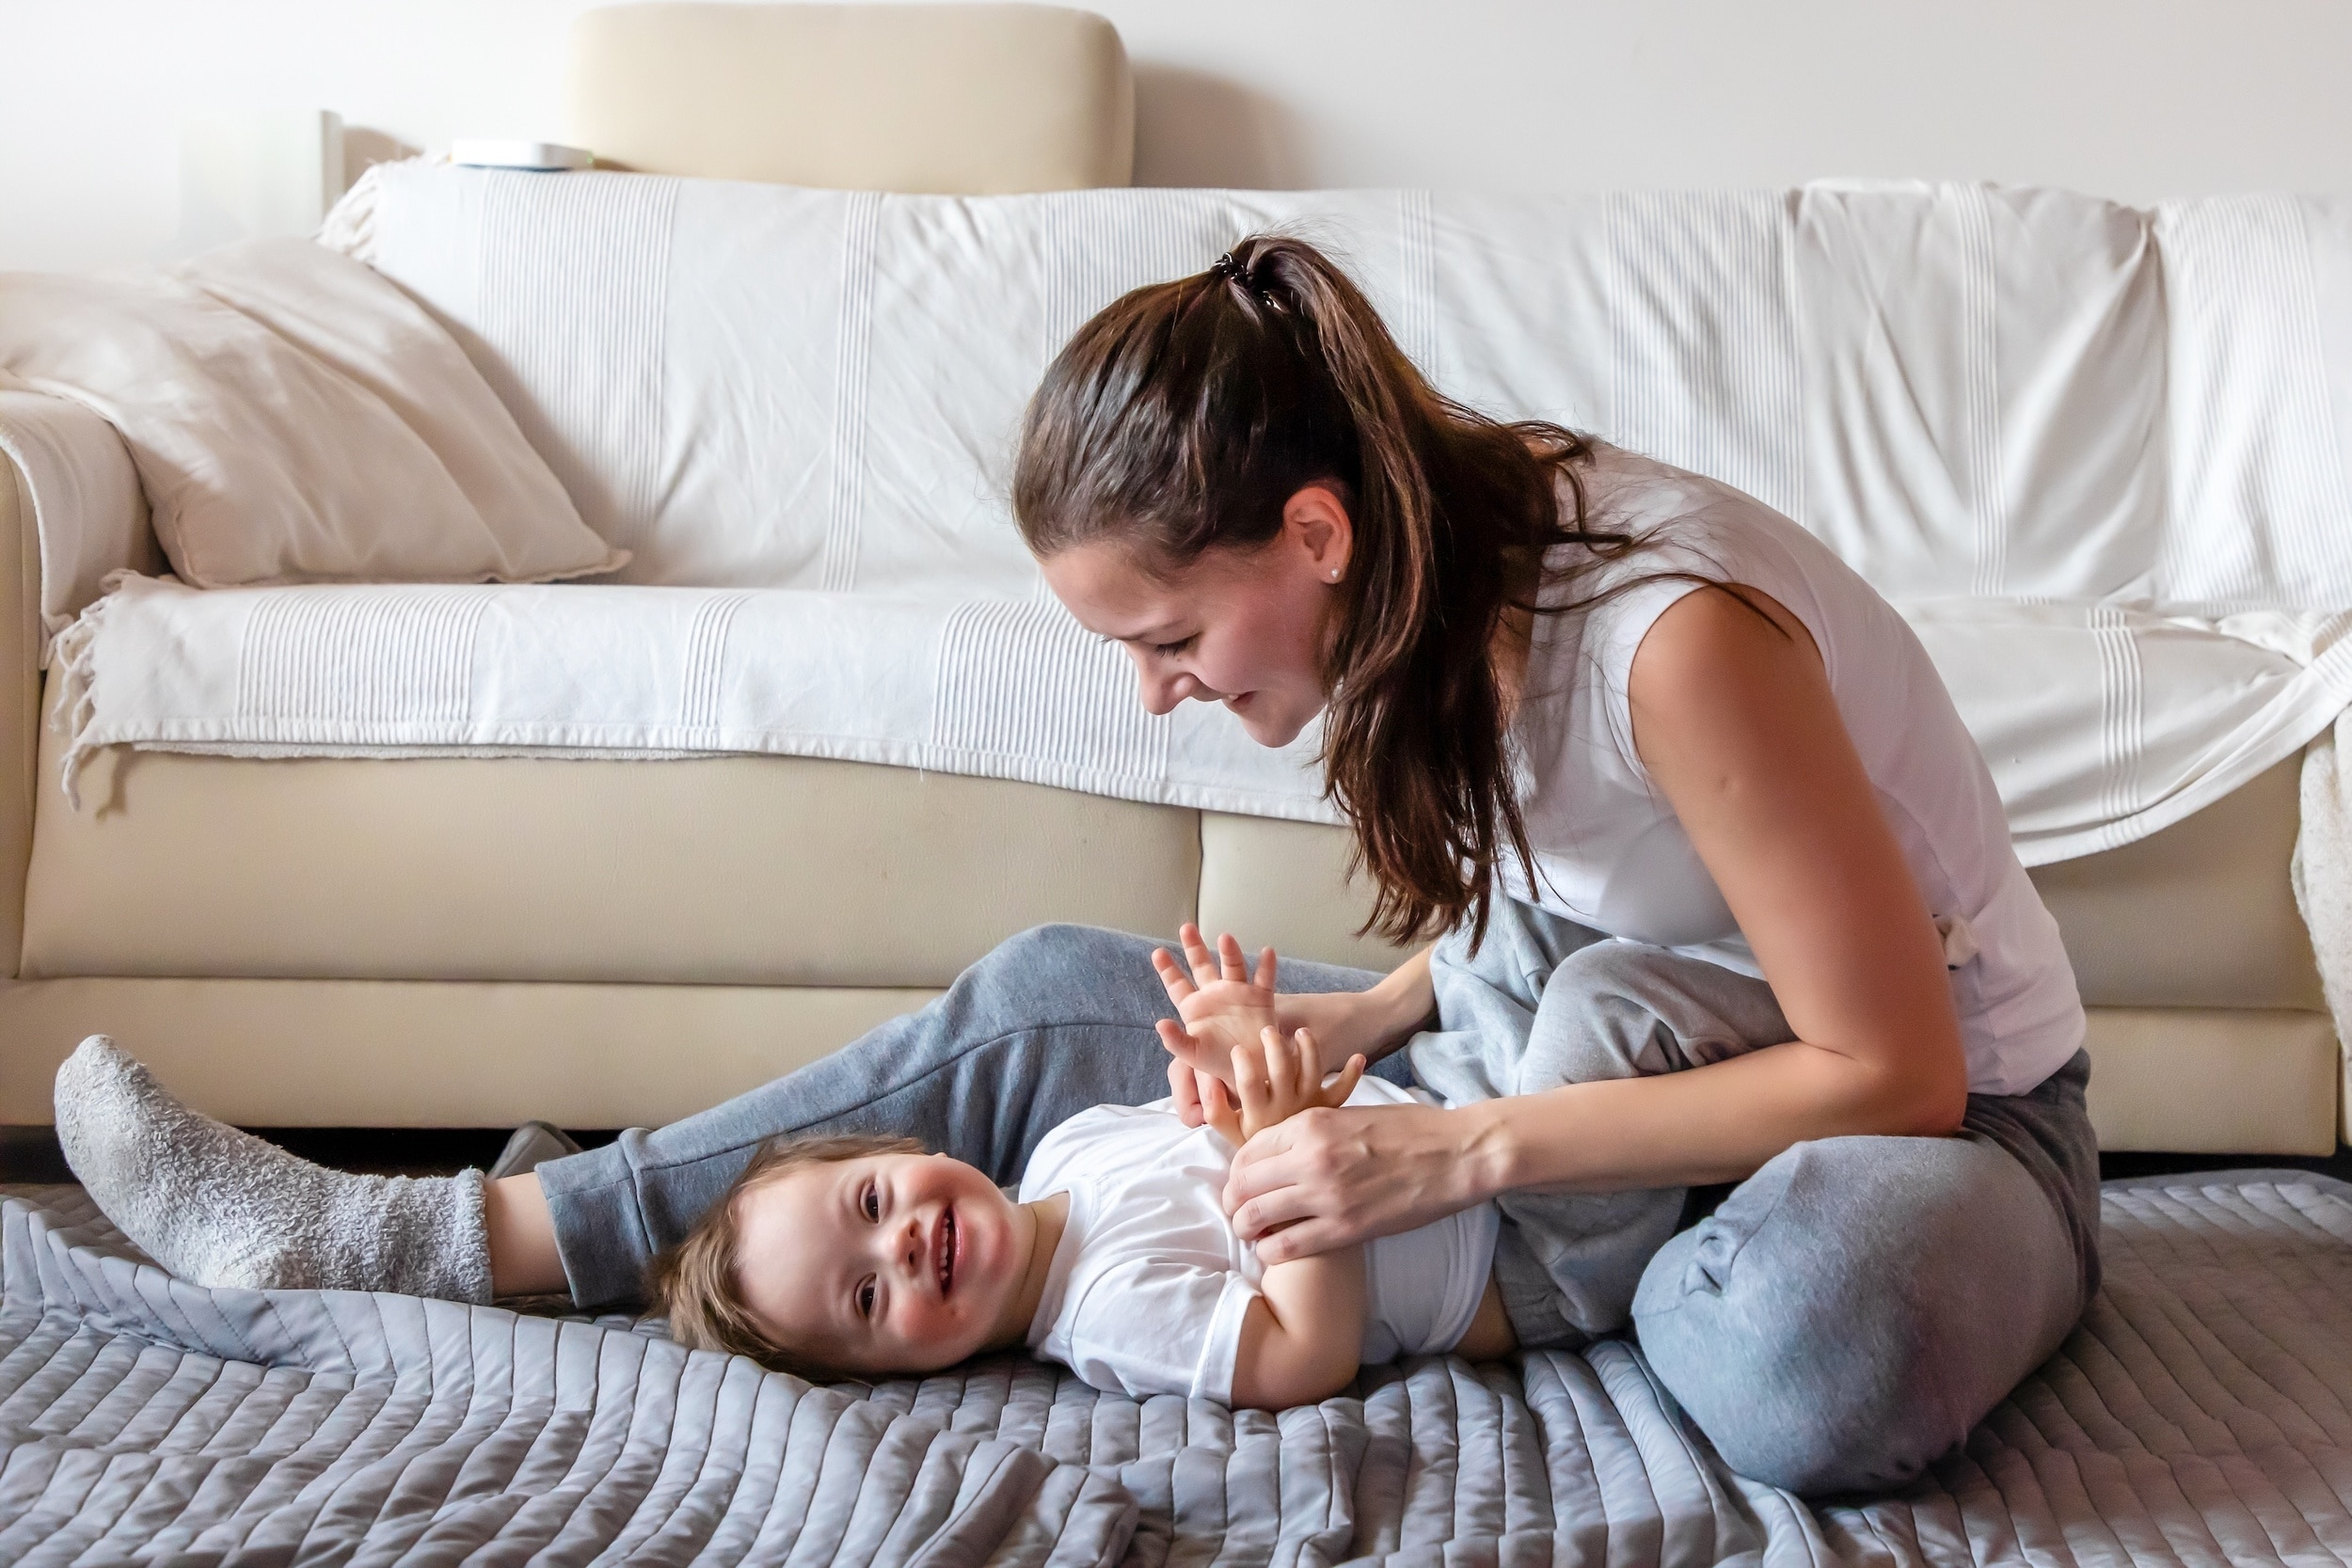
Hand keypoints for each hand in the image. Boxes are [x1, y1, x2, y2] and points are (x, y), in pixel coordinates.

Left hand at [1152, 925, 1278, 1091]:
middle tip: (1186, 928)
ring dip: (1230, 952)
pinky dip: (1266, 966)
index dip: (1168, 969)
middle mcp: (1216, 995)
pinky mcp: (1260, 999)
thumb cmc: (1221, 1063)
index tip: (1158, 952)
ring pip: (1233, 966)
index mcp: (1195, 1007)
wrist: (1253, 1071)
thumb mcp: (1194, 1055)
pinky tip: (1267, 952)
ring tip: (1225, 938)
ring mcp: (1238, 994)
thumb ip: (1176, 1040)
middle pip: (1202, 965)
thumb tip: (1160, 1024)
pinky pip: (1264, 979)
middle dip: (1194, 947)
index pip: (1177, 984)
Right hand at [1166, 1024, 1364, 1144]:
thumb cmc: (1255, 1146)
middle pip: (1282, 1070)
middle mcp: (1285, 1109)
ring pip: (1312, 1073)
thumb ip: (1214, 1109)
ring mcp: (1308, 1106)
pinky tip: (1359, 1058)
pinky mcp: (1326, 1108)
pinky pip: (1343, 1091)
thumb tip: (1209, 1085)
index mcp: (1258, 1115)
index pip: (1248, 1082)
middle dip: (1274, 1045)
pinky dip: (1352, 1075)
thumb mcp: (1229, 1132)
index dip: (1242, 1062)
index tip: (1238, 1049)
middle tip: (1268, 1030)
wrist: (1285, 1175)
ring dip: (1309, 1050)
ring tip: (1302, 1033)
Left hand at [1223, 1099, 1491, 1263]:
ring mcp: (1327, 1194)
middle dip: (1233, 1200)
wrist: (1457, 1154)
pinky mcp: (1346, 1228)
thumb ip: (1311, 1130)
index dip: (1238, 1169)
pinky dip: (1270, 1251)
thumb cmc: (1410, 1130)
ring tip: (1251, 1233)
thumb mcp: (1350, 1113)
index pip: (1248, 1148)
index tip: (1242, 1182)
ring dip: (1245, 1227)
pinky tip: (1274, 1250)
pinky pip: (1286, 1246)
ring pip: (1256, 1216)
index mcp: (1311, 1122)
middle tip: (1237, 1211)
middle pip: (1243, 1183)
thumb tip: (1278, 1149)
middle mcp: (1311, 1156)